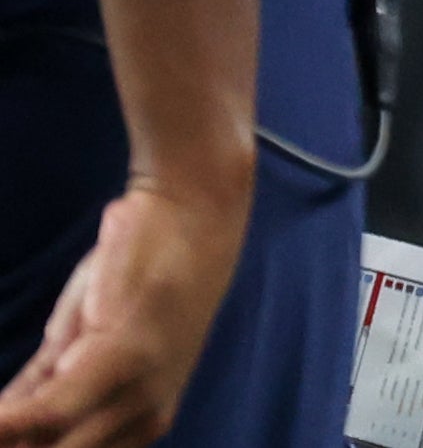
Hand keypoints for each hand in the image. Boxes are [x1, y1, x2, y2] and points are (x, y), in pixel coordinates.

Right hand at [0, 173, 251, 447]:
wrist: (191, 212)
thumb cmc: (139, 274)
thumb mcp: (83, 343)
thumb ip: (44, 387)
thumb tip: (5, 423)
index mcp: (143, 422)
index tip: (14, 440)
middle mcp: (145, 417)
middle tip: (5, 434)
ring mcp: (139, 390)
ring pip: (50, 447)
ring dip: (10, 438)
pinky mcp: (122, 354)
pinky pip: (49, 410)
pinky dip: (8, 422)